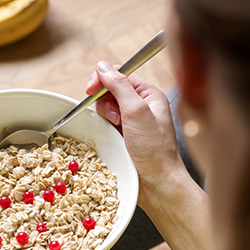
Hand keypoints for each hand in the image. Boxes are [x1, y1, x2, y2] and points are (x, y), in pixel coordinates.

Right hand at [86, 61, 182, 203]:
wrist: (158, 182)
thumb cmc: (154, 149)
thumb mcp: (136, 111)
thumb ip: (119, 85)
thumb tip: (102, 66)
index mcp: (149, 95)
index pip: (121, 74)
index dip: (103, 79)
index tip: (90, 89)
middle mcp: (141, 105)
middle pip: (110, 90)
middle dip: (105, 101)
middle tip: (114, 117)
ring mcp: (132, 121)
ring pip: (105, 107)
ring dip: (105, 116)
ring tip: (117, 129)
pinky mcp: (123, 135)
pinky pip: (105, 123)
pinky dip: (104, 128)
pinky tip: (112, 136)